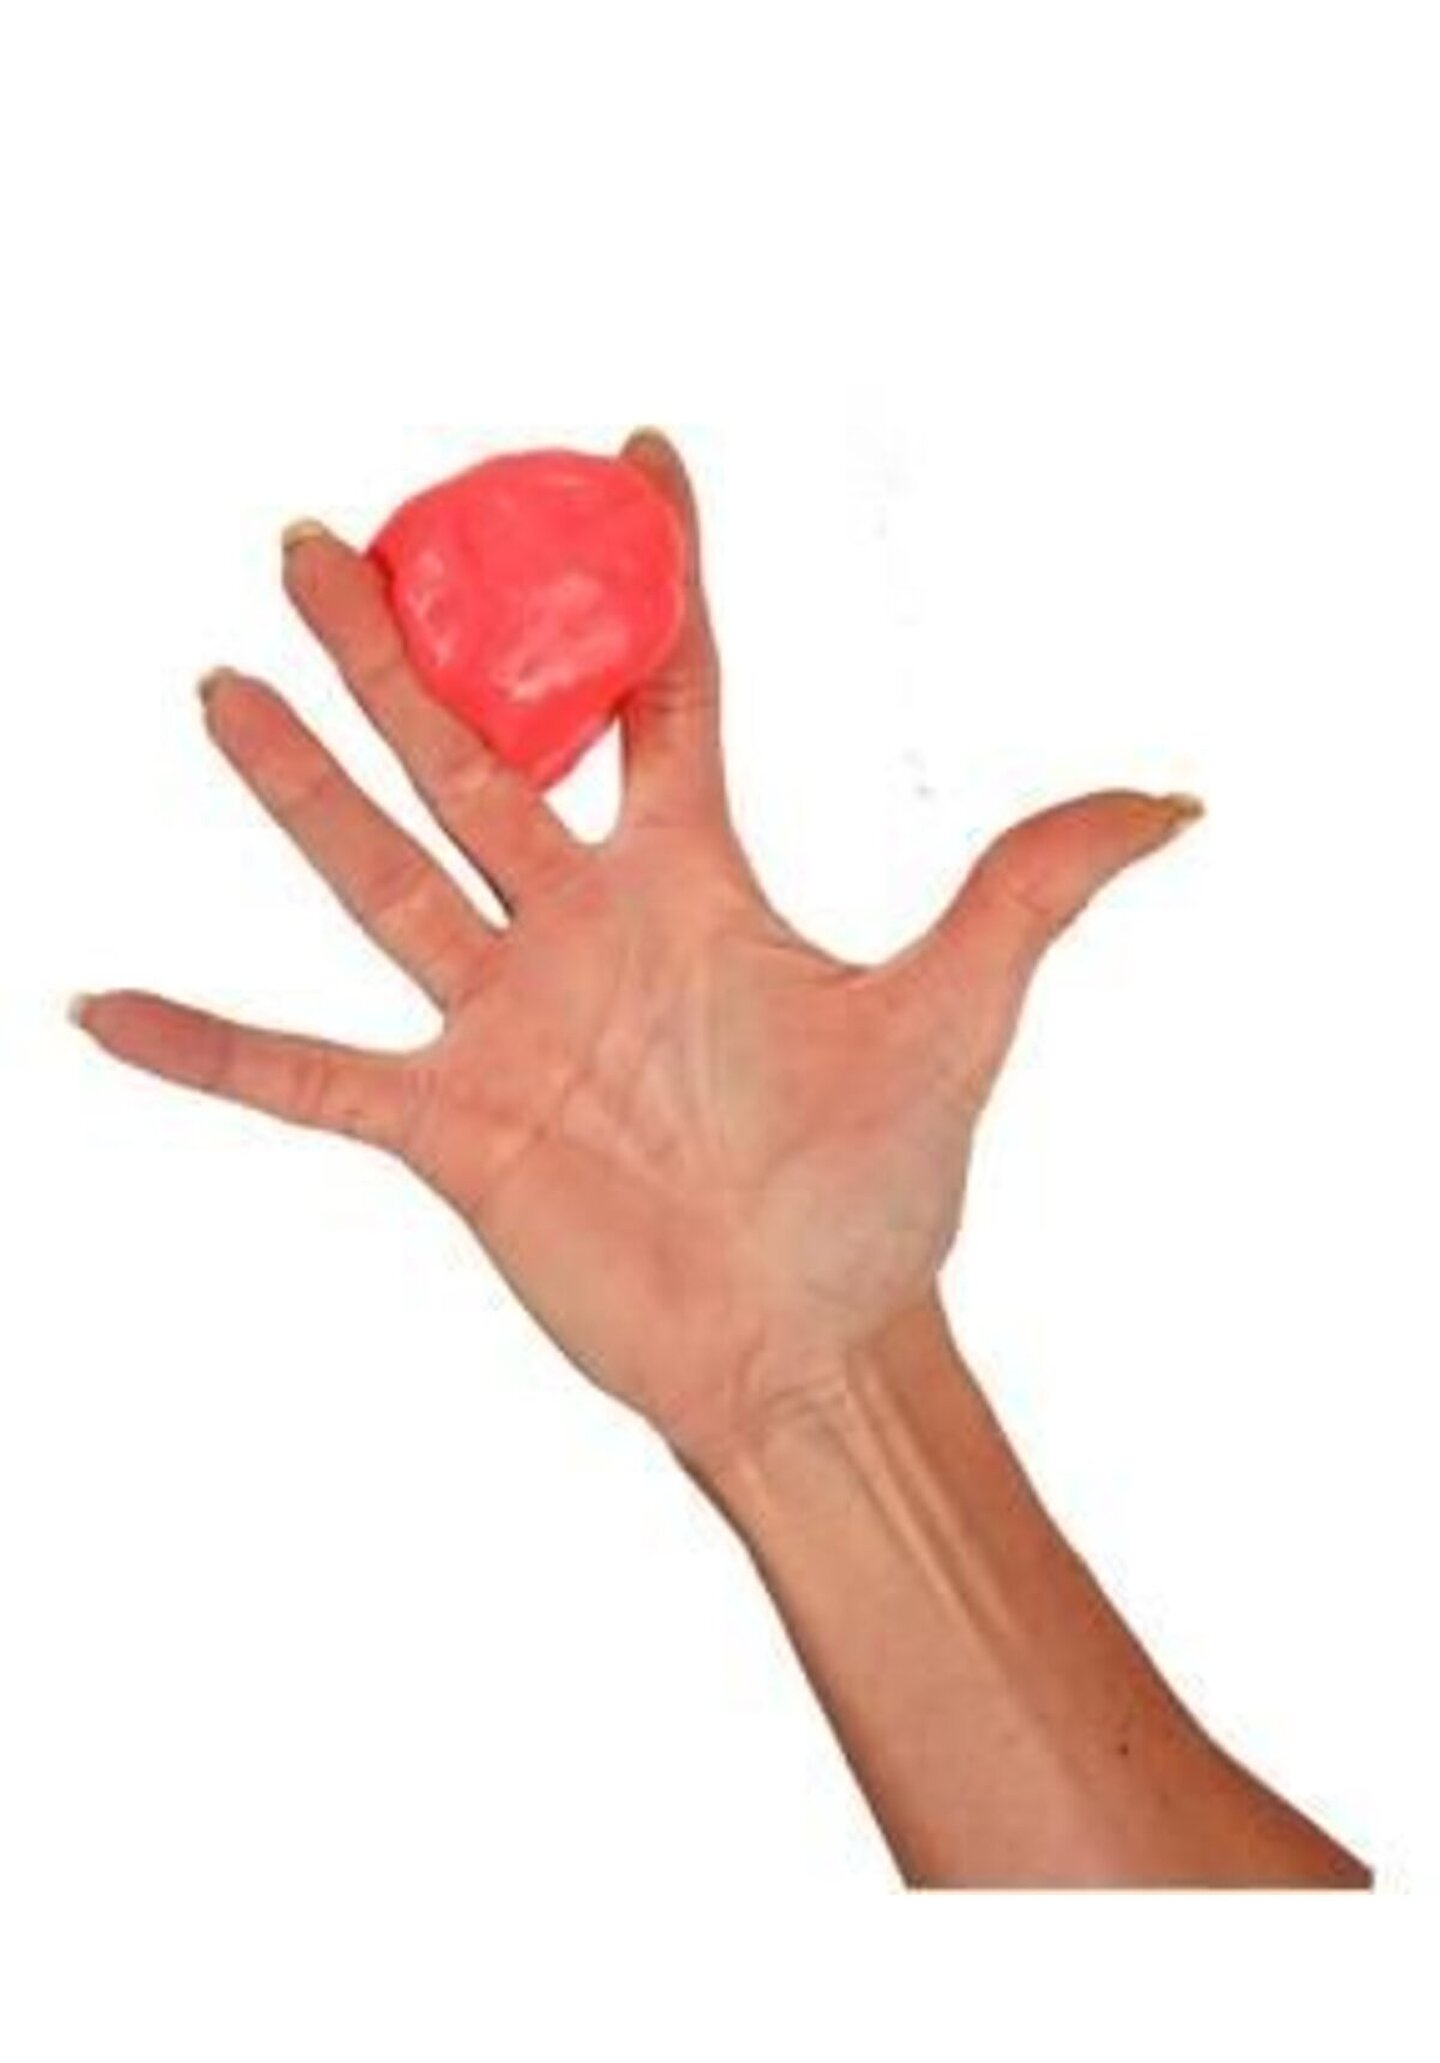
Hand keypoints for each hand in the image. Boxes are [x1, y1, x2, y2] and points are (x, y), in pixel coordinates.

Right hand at [73, 431, 1201, 1475]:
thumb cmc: (881, 1191)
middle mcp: (585, 931)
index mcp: (696, 883)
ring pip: (377, 874)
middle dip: (395, 644)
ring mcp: (505, 1023)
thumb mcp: (961, 1018)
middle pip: (472, 754)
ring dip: (295, 785)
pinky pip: (304, 1074)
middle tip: (318, 535)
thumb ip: (1031, 889)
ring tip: (219, 682)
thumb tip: (1172, 798)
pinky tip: (103, 1009)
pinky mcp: (449, 1127)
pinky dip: (208, 1049)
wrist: (809, 1347)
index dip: (651, 573)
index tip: (631, 450)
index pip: (664, 692)